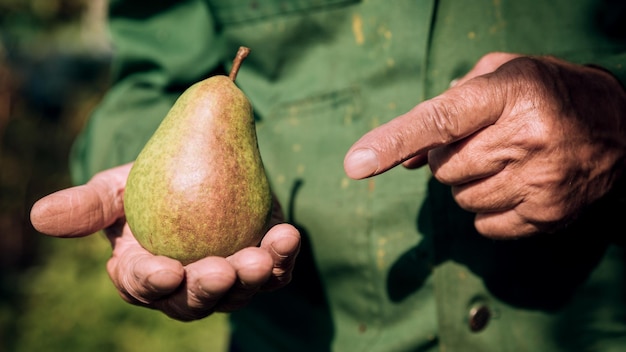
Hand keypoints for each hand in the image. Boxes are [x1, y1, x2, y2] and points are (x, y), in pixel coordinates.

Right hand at [30, 163, 300, 320]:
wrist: (196, 169)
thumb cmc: (149, 183)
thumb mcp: (117, 189)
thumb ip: (87, 205)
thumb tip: (39, 216)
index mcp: (145, 274)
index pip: (144, 285)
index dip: (153, 282)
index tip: (165, 271)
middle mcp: (187, 287)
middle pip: (195, 300)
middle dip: (209, 289)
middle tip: (221, 270)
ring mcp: (228, 279)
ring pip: (240, 291)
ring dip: (252, 277)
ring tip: (262, 257)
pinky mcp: (262, 263)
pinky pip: (275, 269)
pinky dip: (283, 257)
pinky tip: (288, 235)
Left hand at [344, 52, 625, 236]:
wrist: (621, 125)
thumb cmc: (545, 93)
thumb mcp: (497, 79)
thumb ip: (442, 111)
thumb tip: (404, 160)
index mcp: (510, 93)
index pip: (439, 120)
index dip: (393, 142)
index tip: (355, 164)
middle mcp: (527, 137)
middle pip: (444, 168)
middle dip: (449, 157)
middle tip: (482, 140)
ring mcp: (541, 180)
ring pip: (462, 198)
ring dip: (468, 183)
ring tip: (503, 160)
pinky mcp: (550, 214)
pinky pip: (485, 225)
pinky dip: (487, 209)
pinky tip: (513, 184)